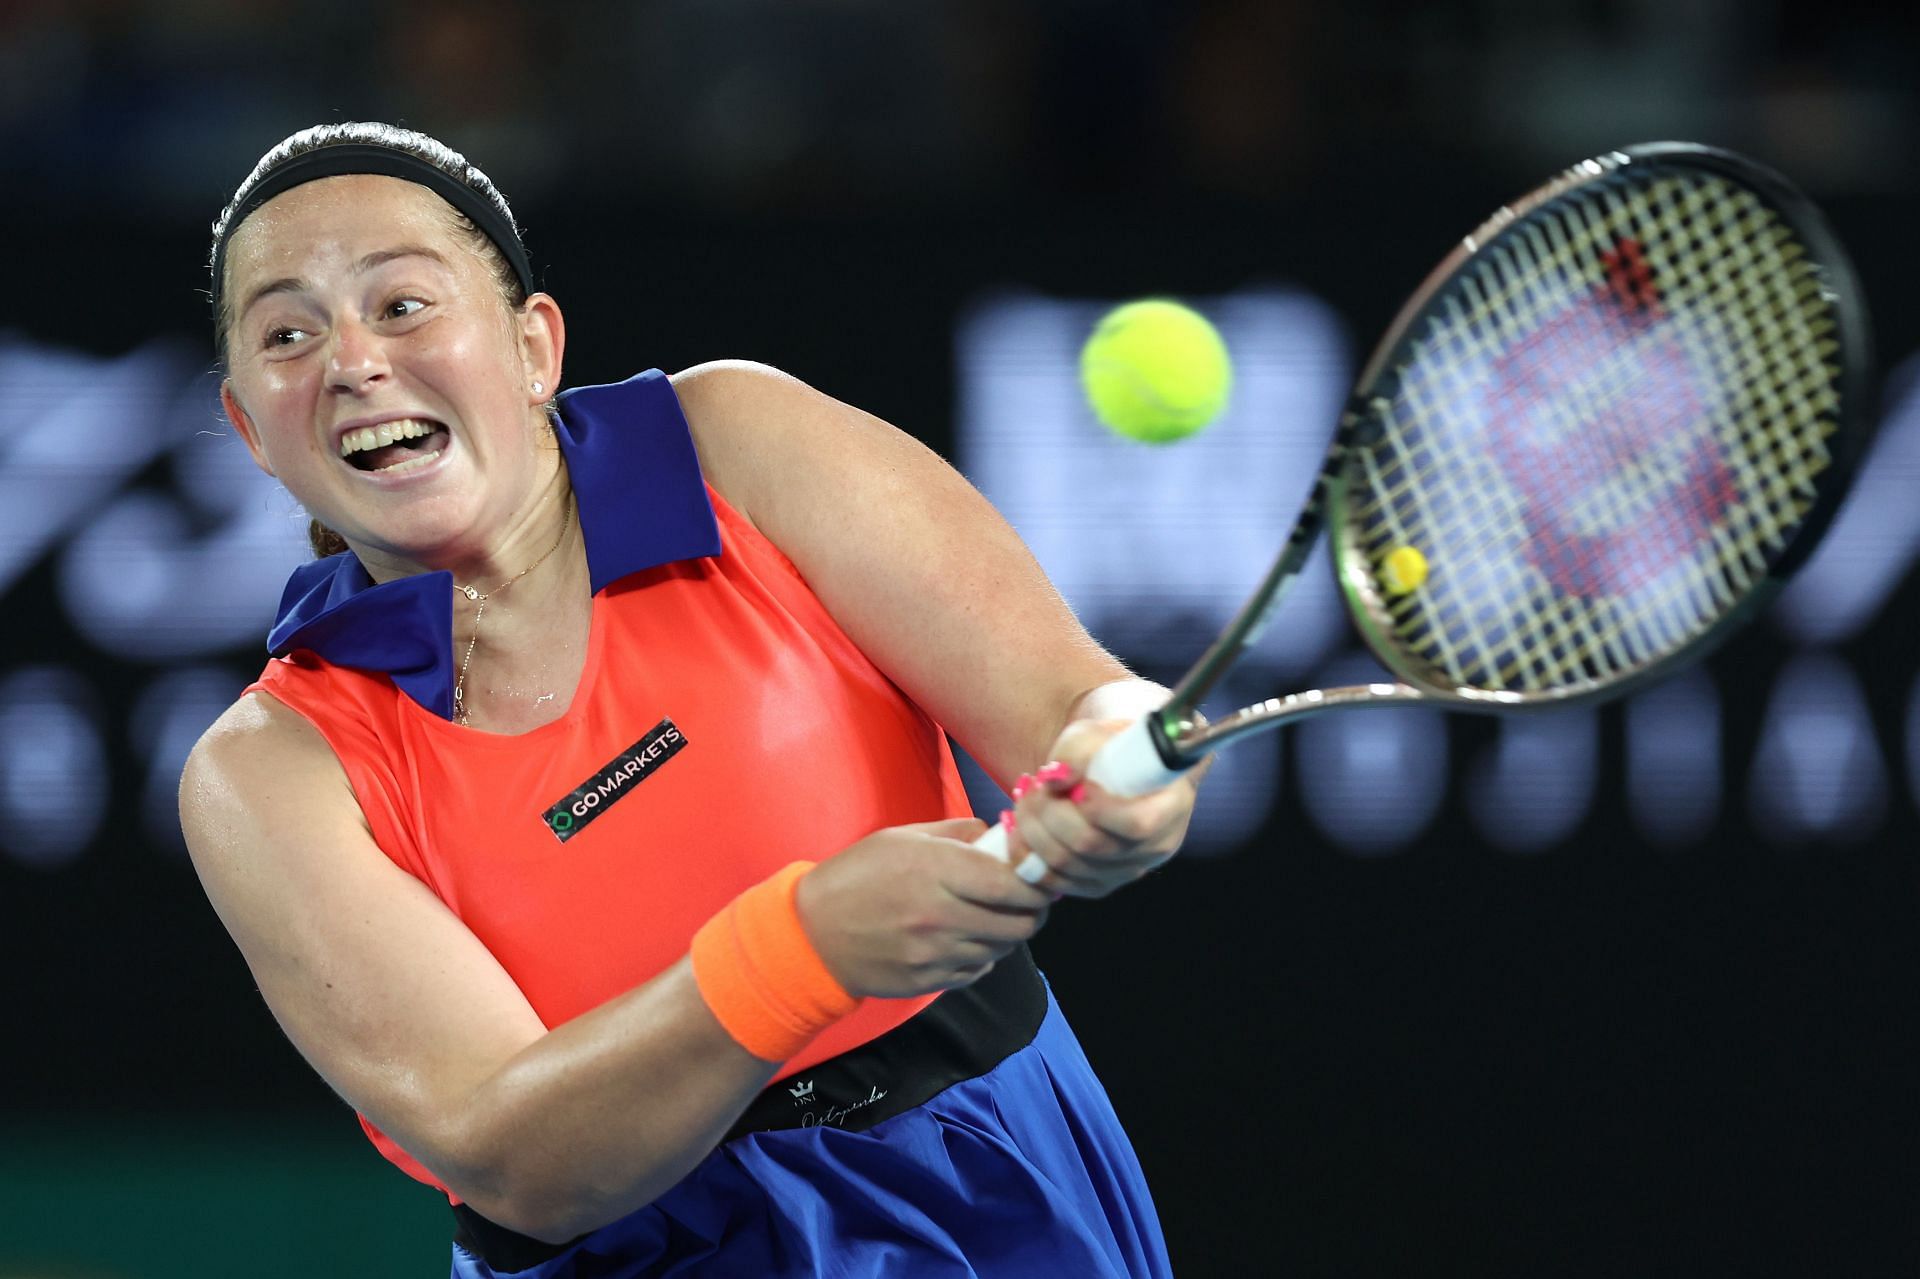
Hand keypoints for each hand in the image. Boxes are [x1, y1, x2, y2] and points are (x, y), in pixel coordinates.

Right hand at [794, 818, 1052, 998]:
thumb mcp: (900, 838)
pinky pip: (976, 971)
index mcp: (934, 870)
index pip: (1012, 884)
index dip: (1036, 883)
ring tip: (994, 918)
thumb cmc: (855, 877)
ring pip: (1001, 949)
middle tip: (1030, 902)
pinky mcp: (927, 982)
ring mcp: (934, 954)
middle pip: (1018, 923)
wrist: (811, 934)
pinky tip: (965, 940)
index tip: (1040, 877)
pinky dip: (981, 956)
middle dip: (1033, 912)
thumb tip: (997, 834)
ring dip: (1007, 934)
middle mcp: (938, 915)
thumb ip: (955, 834)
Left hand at [1000, 718, 1206, 898]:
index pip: (1136, 824)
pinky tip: (1018, 827)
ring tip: (1025, 797)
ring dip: (1032, 830)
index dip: (1098, 808)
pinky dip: (1027, 857)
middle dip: (1049, 813)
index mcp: (1171, 805)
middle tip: (1031, 783)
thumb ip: (1076, 752)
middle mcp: (1155, 847)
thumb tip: (1054, 778)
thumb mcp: (1096, 735)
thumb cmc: (1112, 747)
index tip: (1074, 785)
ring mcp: (1128, 871)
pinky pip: (1056, 883)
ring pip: (1068, 865)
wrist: (1117, 768)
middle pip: (1092, 846)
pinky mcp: (1100, 884)